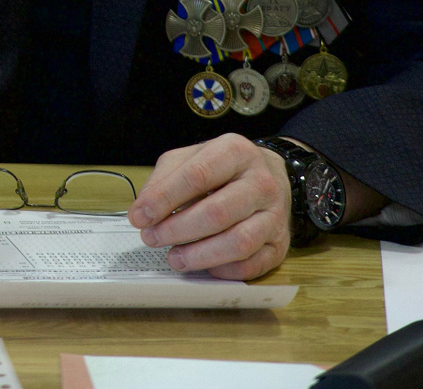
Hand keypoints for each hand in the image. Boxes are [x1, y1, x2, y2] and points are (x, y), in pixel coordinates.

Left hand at [127, 132, 290, 280]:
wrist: (273, 176)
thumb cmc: (223, 169)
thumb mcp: (190, 158)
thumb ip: (163, 180)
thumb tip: (143, 212)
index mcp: (235, 152)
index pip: (197, 176)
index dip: (164, 199)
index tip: (140, 217)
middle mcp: (261, 182)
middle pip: (217, 213)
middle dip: (177, 230)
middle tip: (152, 238)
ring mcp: (276, 215)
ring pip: (239, 242)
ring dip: (200, 255)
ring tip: (174, 257)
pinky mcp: (281, 244)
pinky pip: (253, 264)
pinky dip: (224, 270)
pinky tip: (204, 265)